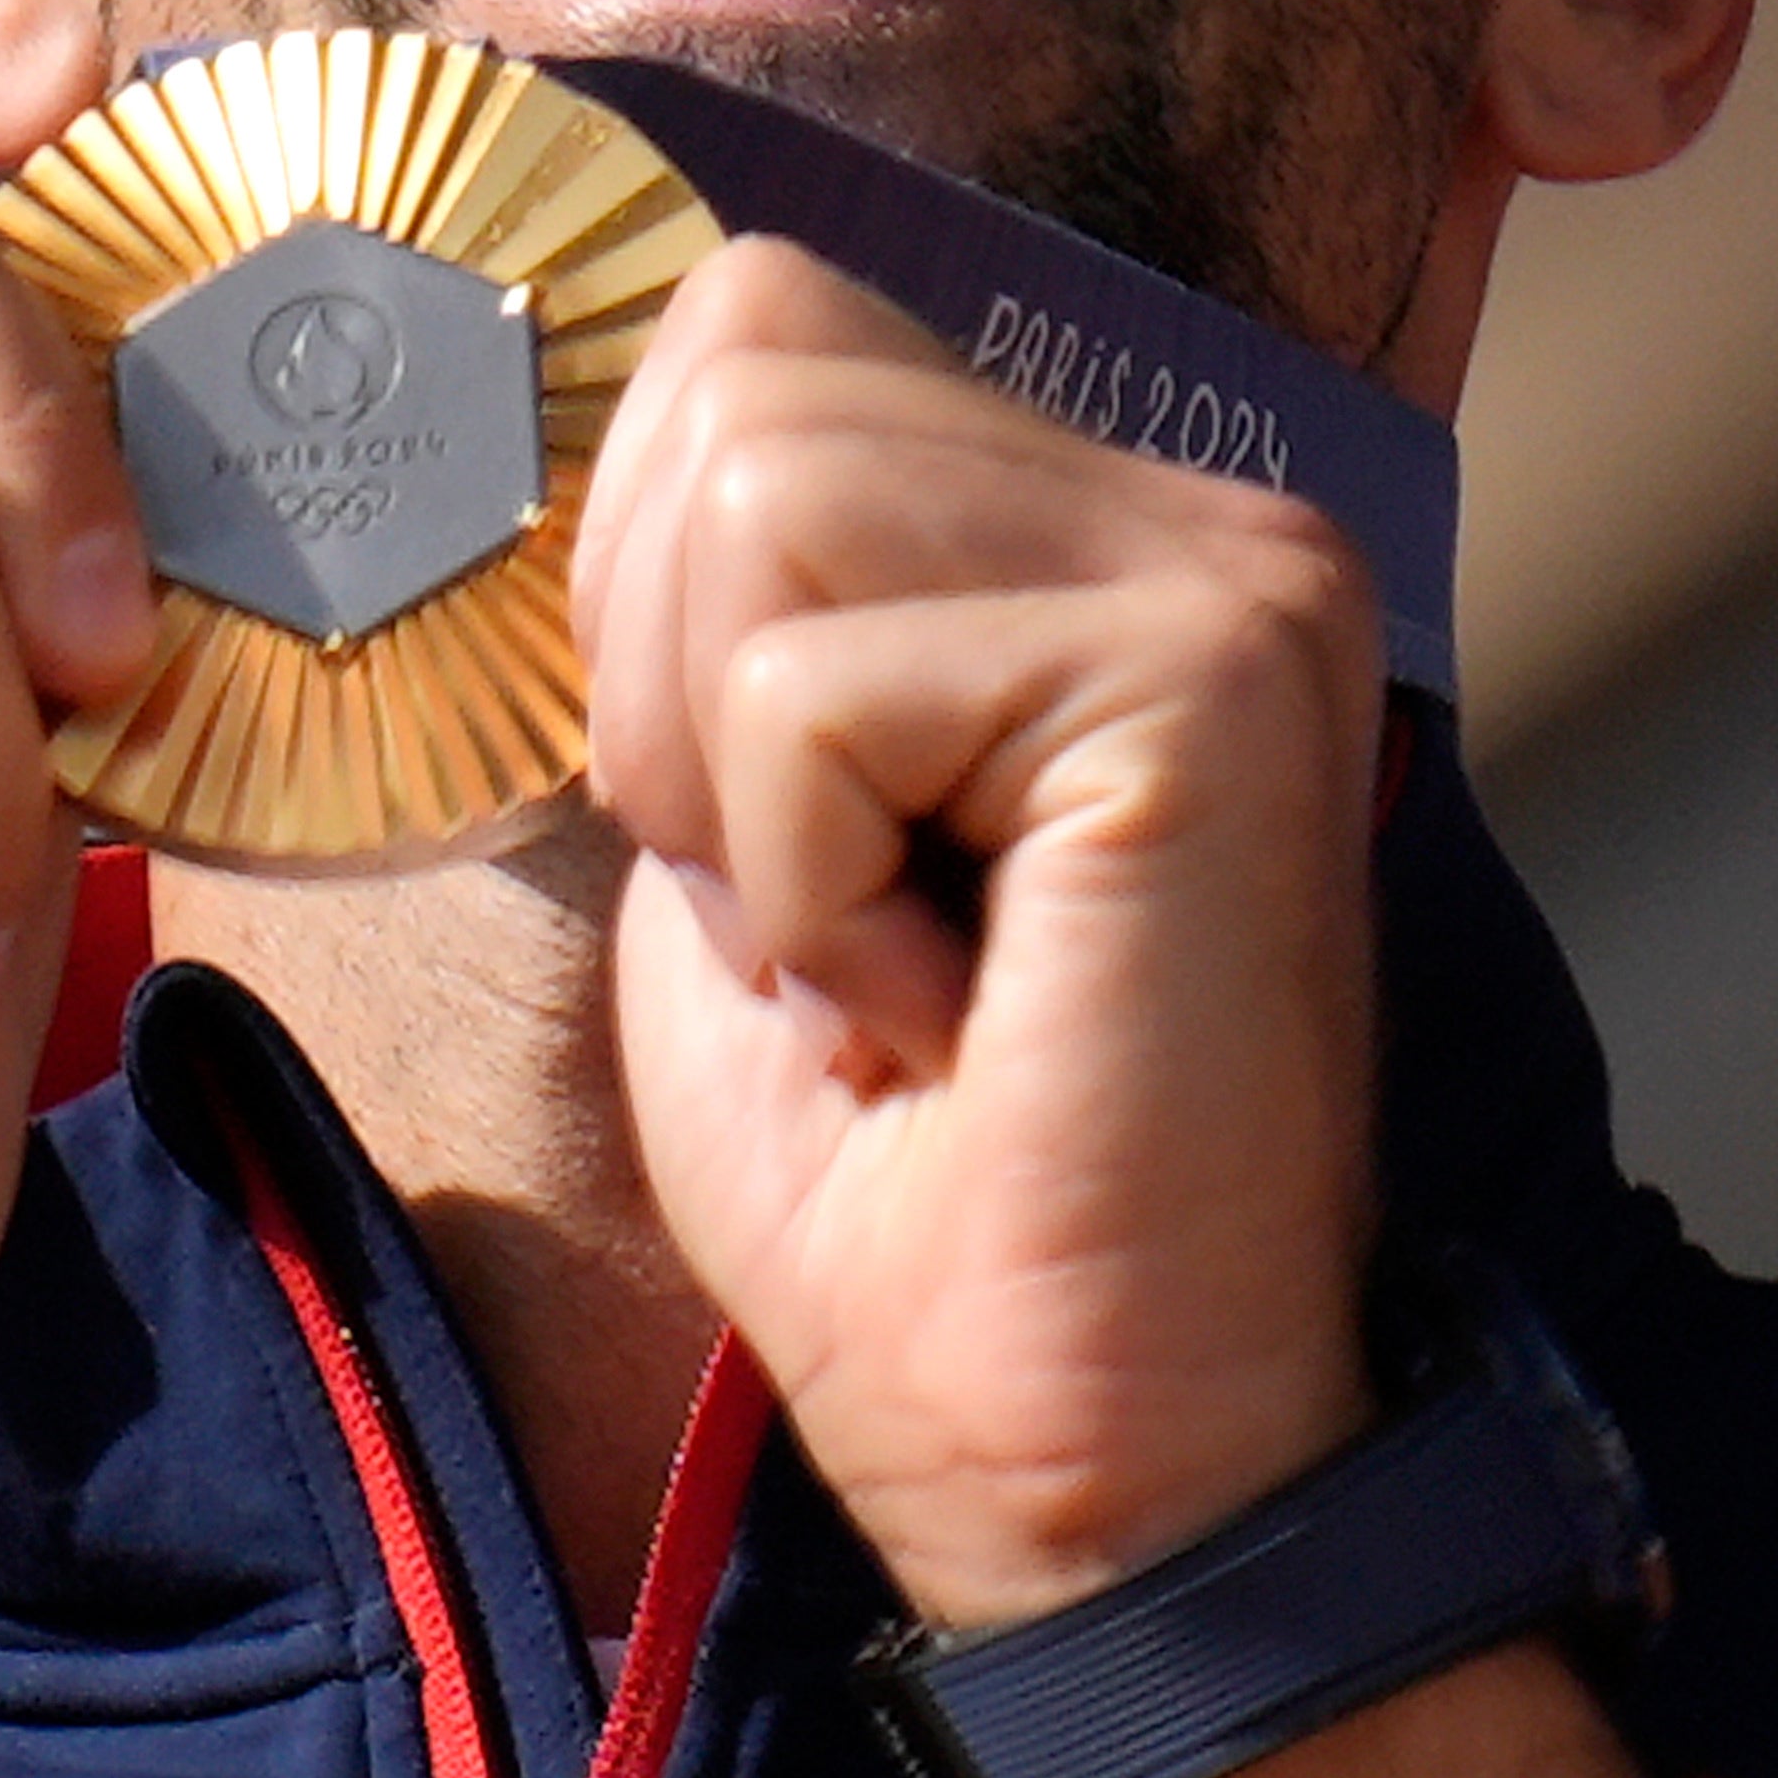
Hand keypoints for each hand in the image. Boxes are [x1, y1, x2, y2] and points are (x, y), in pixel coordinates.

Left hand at [576, 241, 1385, 1628]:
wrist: (1082, 1460)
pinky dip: (807, 889)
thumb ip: (704, 610)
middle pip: (739, 363)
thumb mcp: (735, 828)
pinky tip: (945, 1012)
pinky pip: (818, 686)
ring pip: (755, 488)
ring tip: (883, 950)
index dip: (641, 577)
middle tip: (820, 905)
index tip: (757, 833)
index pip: (752, 316)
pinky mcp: (1209, 681)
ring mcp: (1231, 577)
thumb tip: (546, 411)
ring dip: (739, 785)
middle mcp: (1196, 506)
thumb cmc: (897, 1186)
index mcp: (1090, 517)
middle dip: (672, 675)